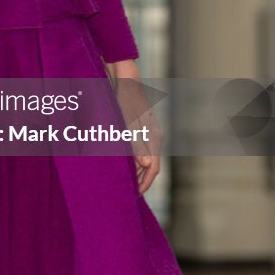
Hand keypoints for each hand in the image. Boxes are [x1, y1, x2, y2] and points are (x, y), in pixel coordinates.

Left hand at [103, 59, 164, 195]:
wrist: (124, 77)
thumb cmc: (125, 98)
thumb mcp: (128, 121)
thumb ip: (137, 144)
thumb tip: (146, 165)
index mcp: (153, 137)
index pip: (153, 168)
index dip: (144, 184)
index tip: (134, 197)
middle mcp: (153, 137)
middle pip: (149, 166)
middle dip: (139, 181)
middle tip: (125, 194)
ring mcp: (147, 132)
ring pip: (143, 159)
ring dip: (135, 172)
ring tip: (123, 184)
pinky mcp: (139, 128)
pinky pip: (138, 150)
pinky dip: (131, 160)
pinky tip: (121, 165)